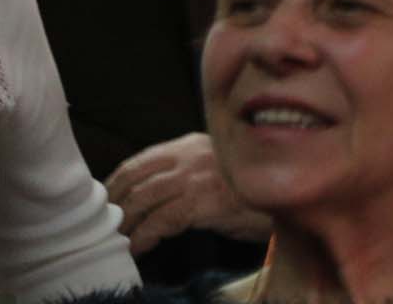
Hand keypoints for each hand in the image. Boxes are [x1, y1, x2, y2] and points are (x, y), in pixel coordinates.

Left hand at [105, 132, 269, 254]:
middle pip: (136, 179)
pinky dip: (144, 236)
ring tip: (120, 242)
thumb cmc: (251, 189)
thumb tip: (150, 193)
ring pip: (143, 199)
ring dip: (126, 225)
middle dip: (115, 206)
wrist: (287, 197)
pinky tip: (139, 248)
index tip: (106, 202)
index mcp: (193, 143)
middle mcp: (192, 155)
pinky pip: (161, 221)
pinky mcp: (204, 201)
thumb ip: (187, 172)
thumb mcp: (216, 169)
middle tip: (106, 228)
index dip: (116, 183)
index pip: (140, 161)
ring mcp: (198, 176)